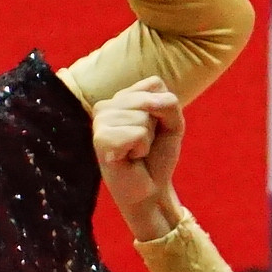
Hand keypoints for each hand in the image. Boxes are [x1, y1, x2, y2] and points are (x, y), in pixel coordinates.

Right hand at [94, 78, 185, 237]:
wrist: (150, 188)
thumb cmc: (157, 154)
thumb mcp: (172, 122)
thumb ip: (168, 103)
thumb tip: (149, 103)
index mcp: (120, 97)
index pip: (154, 83)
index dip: (164, 108)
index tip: (155, 128)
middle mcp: (105, 106)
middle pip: (149, 99)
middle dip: (157, 125)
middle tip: (144, 143)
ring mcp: (99, 122)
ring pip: (142, 117)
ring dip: (147, 139)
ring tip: (135, 151)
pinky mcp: (99, 140)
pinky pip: (136, 133)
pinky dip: (141, 148)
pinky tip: (129, 158)